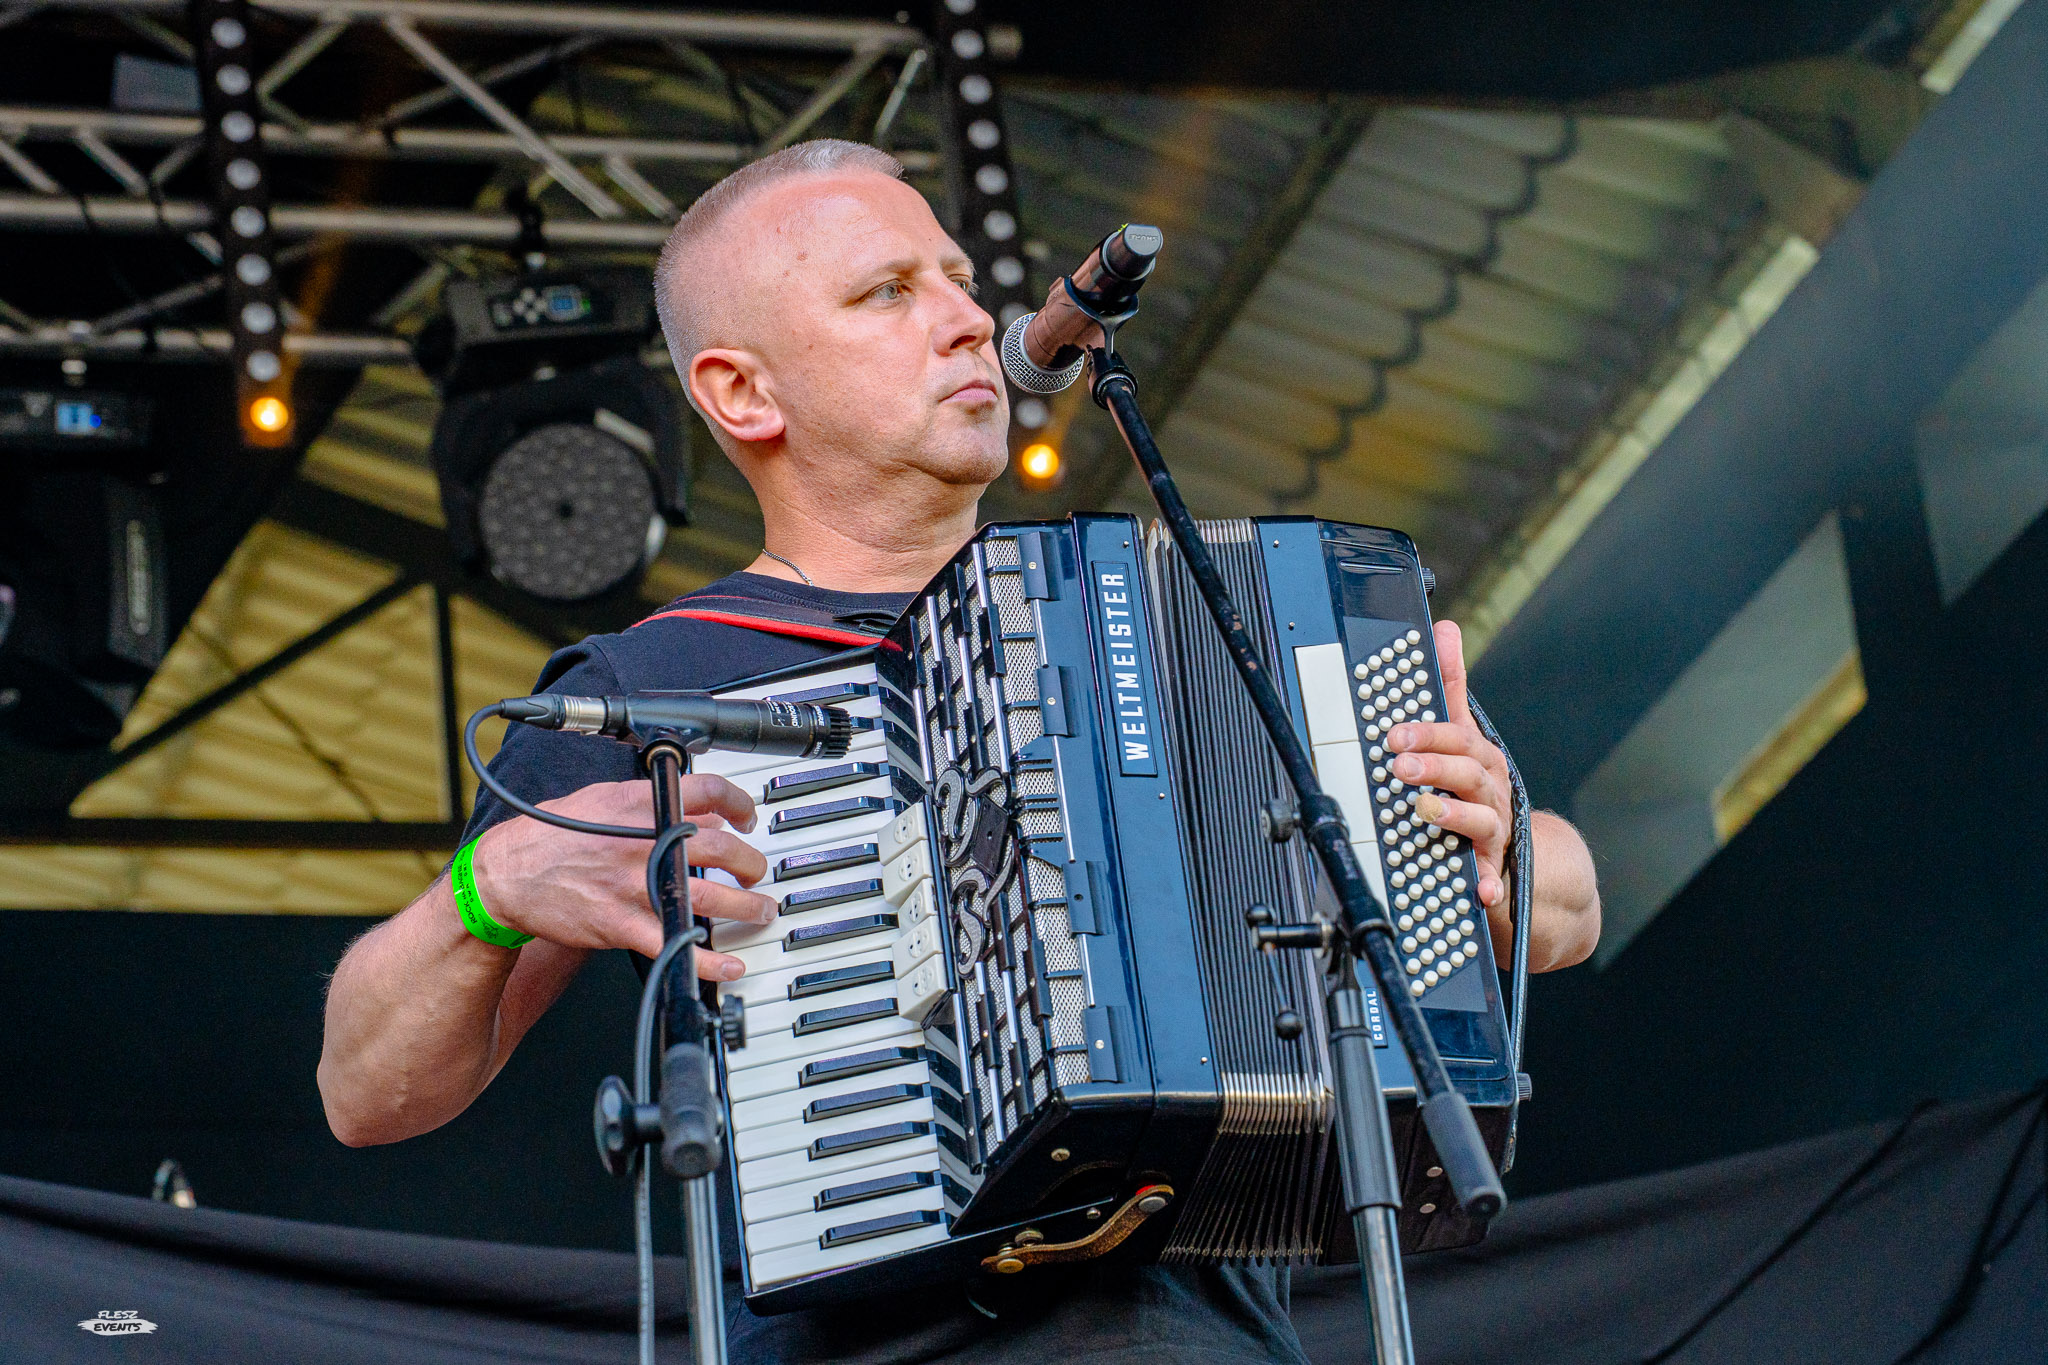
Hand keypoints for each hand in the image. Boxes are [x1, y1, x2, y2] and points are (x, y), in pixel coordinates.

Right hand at [469, 779, 775, 980]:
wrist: (507, 875)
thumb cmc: (550, 836)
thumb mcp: (601, 801)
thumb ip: (649, 803)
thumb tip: (694, 808)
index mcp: (638, 804)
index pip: (707, 791)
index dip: (738, 804)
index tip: (747, 819)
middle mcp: (642, 841)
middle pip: (720, 847)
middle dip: (750, 862)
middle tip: (755, 873)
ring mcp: (634, 885)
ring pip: (709, 896)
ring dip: (745, 906)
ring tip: (759, 911)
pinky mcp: (622, 924)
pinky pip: (675, 944)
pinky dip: (708, 960)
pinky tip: (729, 965)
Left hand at [1385, 621, 1513, 932]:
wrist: (1521, 857)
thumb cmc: (1477, 789)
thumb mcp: (1463, 737)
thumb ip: (1451, 689)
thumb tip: (1446, 630)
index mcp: (1478, 760)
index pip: (1456, 738)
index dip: (1427, 733)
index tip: (1393, 734)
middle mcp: (1490, 791)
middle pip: (1467, 774)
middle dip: (1433, 767)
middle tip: (1397, 766)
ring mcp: (1495, 831)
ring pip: (1480, 819)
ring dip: (1453, 815)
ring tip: (1426, 811)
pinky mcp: (1494, 868)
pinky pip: (1496, 878)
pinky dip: (1490, 885)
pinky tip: (1481, 890)